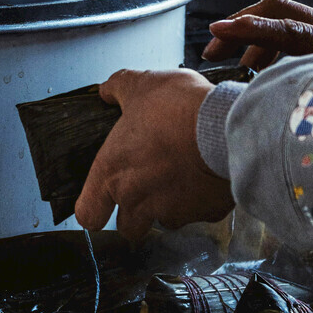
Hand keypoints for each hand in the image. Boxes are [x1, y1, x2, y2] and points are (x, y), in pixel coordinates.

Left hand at [74, 69, 233, 241]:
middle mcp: (137, 198)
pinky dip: (201, 200)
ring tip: (180, 179)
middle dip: (134, 214)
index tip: (101, 204)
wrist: (224, 128)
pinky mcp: (205, 214)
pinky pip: (199, 213)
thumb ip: (119, 88)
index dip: (93, 211)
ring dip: (168, 207)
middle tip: (146, 189)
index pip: (88, 214)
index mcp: (113, 172)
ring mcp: (172, 211)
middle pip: (127, 228)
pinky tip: (207, 177)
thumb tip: (107, 90)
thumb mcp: (141, 85)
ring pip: (164, 222)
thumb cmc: (178, 109)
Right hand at [202, 0, 312, 70]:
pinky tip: (264, 66)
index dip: (248, 30)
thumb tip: (291, 115)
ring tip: (231, 61)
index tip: (216, 31)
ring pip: (285, 20)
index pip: (286, 28)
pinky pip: (296, 31)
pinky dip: (272, 44)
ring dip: (253, 36)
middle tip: (211, 47)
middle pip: (278, 11)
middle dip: (239, 25)